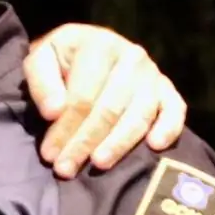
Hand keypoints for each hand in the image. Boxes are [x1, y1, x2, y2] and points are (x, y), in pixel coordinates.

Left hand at [23, 24, 186, 177]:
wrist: (82, 50)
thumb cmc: (58, 60)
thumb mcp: (40, 61)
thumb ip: (42, 84)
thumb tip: (54, 111)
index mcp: (99, 45)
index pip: (83, 96)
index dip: (65, 127)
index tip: (49, 153)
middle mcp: (131, 56)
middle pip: (110, 109)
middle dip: (85, 142)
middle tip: (65, 169)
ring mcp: (152, 73)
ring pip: (139, 115)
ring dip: (118, 144)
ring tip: (98, 164)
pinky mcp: (166, 88)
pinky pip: (175, 109)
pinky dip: (169, 127)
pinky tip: (155, 146)